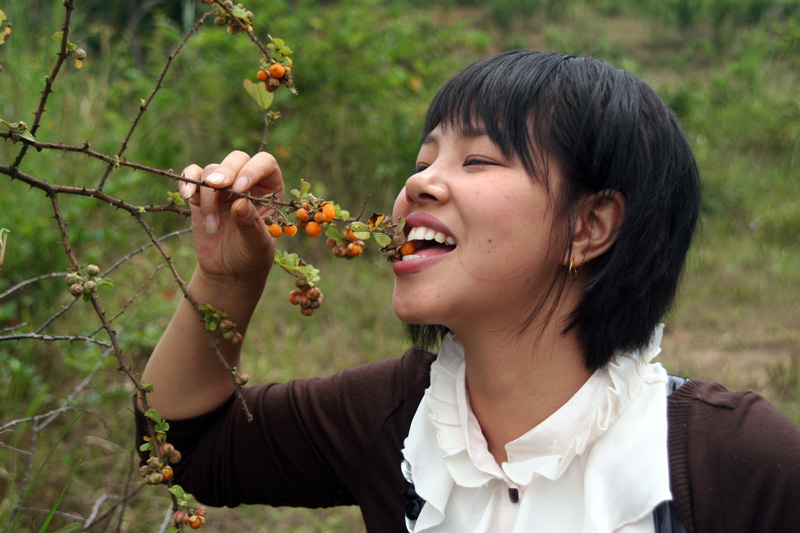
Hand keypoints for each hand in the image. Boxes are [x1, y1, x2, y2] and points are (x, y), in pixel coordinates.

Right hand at [178, 151, 283, 285]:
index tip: (240, 188)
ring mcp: (223, 188)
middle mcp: (247, 182)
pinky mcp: (201, 195)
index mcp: (270, 189)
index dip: (252, 170)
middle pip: (237, 160)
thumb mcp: (258, 245)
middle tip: (217, 186)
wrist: (229, 272)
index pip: (265, 163)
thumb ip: (251, 225)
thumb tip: (241, 203)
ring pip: (212, 170)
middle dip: (226, 172)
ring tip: (212, 224)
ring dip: (208, 194)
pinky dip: (187, 181)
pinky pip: (192, 176)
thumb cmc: (251, 256)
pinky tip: (187, 195)